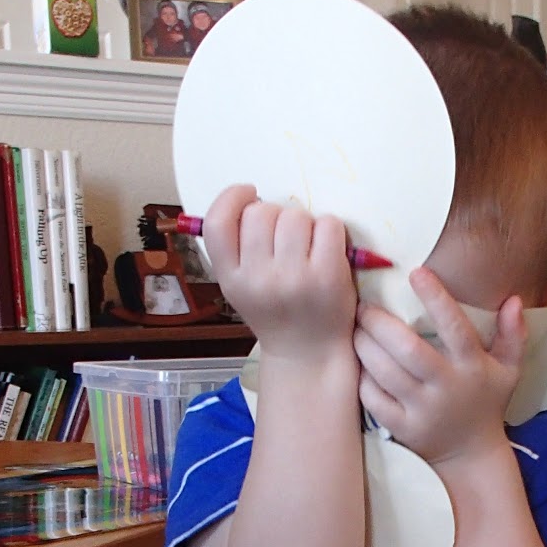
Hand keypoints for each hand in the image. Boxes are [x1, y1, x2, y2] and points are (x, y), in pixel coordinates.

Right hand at [202, 184, 356, 363]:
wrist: (309, 352)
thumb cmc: (276, 311)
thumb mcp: (241, 286)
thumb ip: (236, 248)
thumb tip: (248, 197)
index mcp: (230, 279)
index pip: (217, 223)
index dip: (232, 197)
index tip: (249, 194)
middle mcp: (258, 280)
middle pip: (261, 212)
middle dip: (275, 216)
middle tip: (285, 239)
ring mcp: (293, 279)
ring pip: (295, 215)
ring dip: (304, 223)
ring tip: (306, 248)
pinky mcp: (328, 277)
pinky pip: (327, 224)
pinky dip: (329, 230)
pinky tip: (326, 249)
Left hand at [353, 266, 525, 465]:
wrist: (471, 456)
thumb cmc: (486, 402)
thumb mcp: (509, 370)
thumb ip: (513, 335)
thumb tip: (513, 299)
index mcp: (472, 367)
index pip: (455, 328)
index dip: (436, 298)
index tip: (417, 272)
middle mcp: (446, 388)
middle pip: (408, 350)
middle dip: (380, 323)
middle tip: (363, 306)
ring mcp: (422, 411)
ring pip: (385, 373)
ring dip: (364, 346)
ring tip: (354, 328)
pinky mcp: (401, 428)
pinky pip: (374, 399)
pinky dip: (361, 378)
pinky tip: (356, 362)